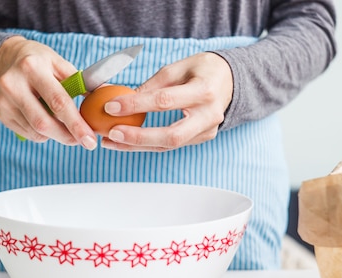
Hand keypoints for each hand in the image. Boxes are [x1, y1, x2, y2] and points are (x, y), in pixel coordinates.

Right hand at [0, 36, 97, 149]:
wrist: (4, 59)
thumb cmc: (39, 62)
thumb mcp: (59, 63)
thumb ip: (81, 81)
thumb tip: (107, 94)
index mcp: (33, 68)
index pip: (58, 102)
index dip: (76, 124)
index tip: (90, 139)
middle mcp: (14, 84)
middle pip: (44, 122)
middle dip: (67, 136)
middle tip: (84, 142)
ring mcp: (4, 101)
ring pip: (36, 132)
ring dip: (56, 135)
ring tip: (65, 127)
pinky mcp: (1, 114)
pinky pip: (28, 133)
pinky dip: (43, 134)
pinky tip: (47, 122)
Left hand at [100, 52, 232, 151]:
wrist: (231, 82)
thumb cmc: (201, 70)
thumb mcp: (178, 67)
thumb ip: (152, 85)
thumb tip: (120, 98)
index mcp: (203, 91)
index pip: (164, 101)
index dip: (136, 105)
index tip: (111, 106)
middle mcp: (208, 115)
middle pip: (171, 135)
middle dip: (138, 137)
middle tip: (111, 134)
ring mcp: (206, 131)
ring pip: (168, 145)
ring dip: (136, 145)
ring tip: (110, 141)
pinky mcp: (201, 139)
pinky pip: (170, 145)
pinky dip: (147, 144)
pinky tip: (126, 141)